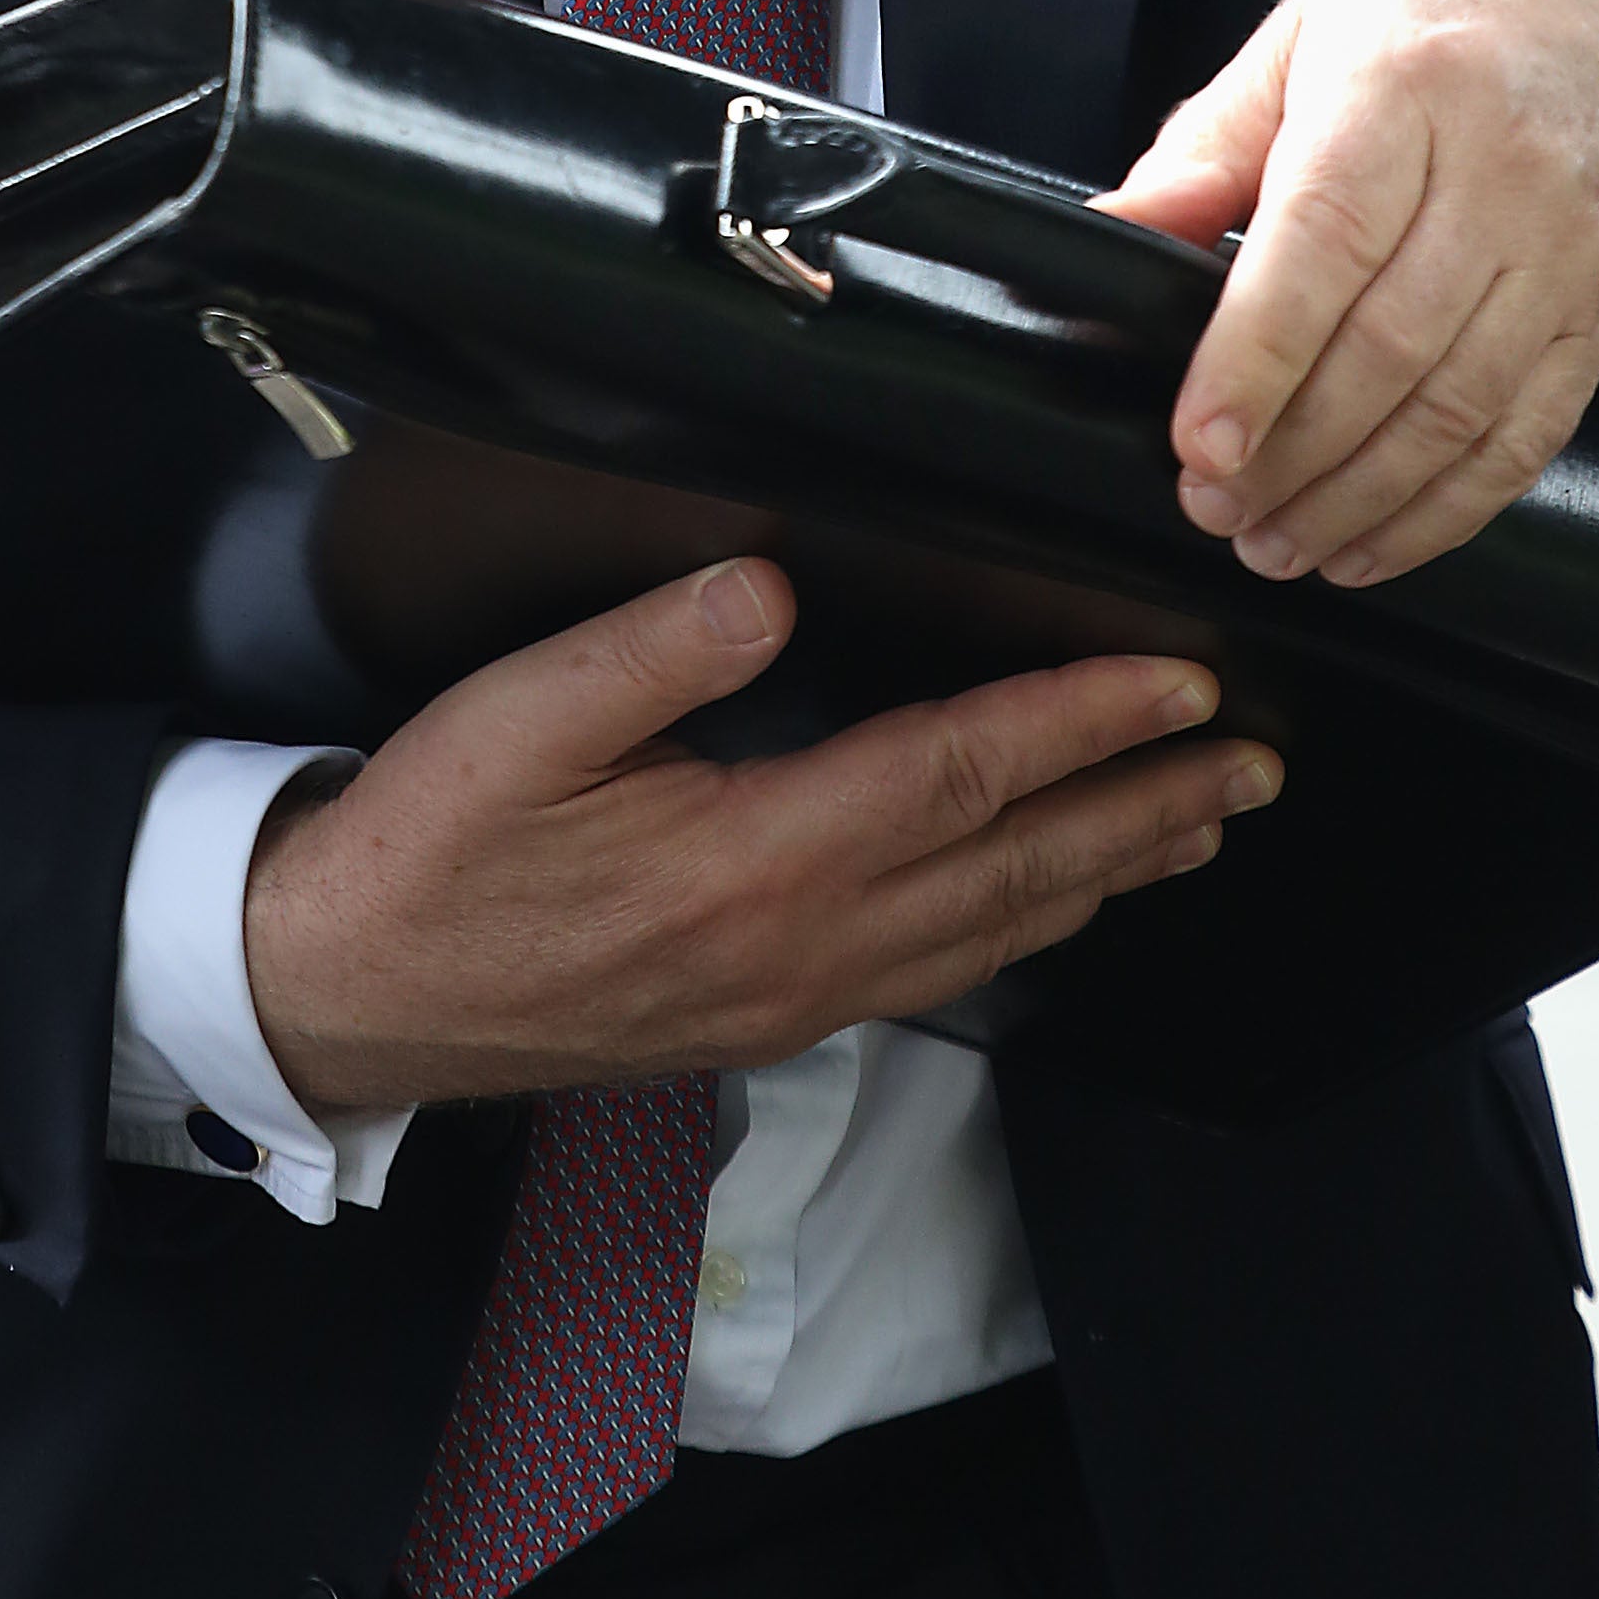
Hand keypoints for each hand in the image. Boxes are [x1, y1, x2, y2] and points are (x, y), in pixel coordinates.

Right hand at [240, 559, 1278, 1113]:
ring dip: (1105, 871)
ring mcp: (788, 996)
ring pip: (992, 931)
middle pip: (1014, 868)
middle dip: (1145, 808)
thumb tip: (766, 581)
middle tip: (1253, 765)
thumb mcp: (516, 720)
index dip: (1079, 721)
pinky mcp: (764, 1017)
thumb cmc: (427, 853)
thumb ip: (653, 647)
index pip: (959, 774)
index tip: (1177, 681)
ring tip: (1194, 826)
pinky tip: (1050, 902)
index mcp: (751, 860)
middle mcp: (797, 945)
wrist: (346, 996)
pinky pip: (936, 970)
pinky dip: (1023, 926)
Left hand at [1107, 0, 1598, 592]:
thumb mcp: (1306, 45)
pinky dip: (1444, 512)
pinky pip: (1525, 439)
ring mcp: (1568, 251)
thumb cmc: (1432, 35)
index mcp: (1407, 86)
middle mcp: (1504, 170)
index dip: (1258, 352)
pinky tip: (1369, 545)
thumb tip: (1114, 229)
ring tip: (1274, 542)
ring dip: (1357, 498)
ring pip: (1459, 408)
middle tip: (1214, 505)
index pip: (1326, 237)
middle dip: (1293, 450)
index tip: (1199, 441)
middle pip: (1391, 343)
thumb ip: (1206, 148)